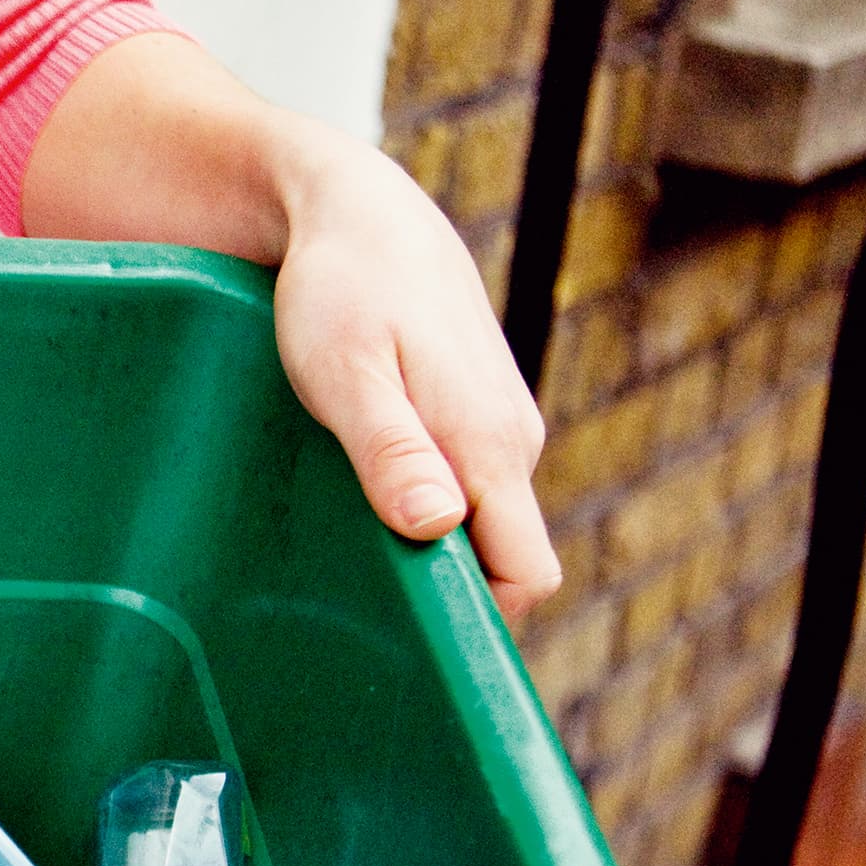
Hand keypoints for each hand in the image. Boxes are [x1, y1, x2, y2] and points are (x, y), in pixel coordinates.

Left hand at [22, 35, 558, 618]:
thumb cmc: (341, 289)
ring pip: (483, 529)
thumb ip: (391, 451)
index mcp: (489, 447)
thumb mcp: (347, 372)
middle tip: (365, 629)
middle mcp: (509, 447)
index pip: (524, 575)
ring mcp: (495, 433)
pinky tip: (366, 517)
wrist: (359, 212)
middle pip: (507, 565)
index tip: (416, 653)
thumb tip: (435, 526)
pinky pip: (465, 496)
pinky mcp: (469, 421)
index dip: (483, 626)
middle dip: (453, 603)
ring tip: (355, 576)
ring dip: (432, 559)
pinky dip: (426, 518)